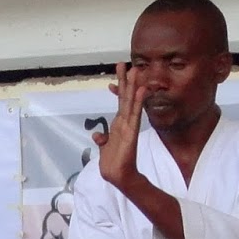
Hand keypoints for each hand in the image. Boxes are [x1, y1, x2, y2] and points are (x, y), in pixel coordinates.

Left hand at [93, 62, 143, 191]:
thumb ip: (102, 141)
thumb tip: (96, 136)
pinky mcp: (131, 132)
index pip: (120, 102)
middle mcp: (125, 122)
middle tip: (125, 63)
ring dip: (133, 85)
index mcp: (119, 124)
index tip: (120, 73)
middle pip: (125, 97)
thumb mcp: (104, 149)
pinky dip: (138, 101)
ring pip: (131, 101)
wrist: (118, 175)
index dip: (120, 88)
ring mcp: (129, 125)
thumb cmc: (113, 162)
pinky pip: (135, 114)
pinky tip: (141, 89)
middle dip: (125, 80)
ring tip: (136, 70)